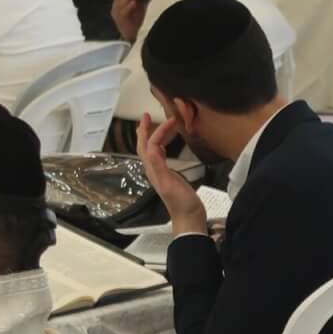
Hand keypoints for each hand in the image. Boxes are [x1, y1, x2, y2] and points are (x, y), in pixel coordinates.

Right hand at [112, 0, 143, 41]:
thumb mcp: (135, 7)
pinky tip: (133, 3)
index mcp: (118, 4)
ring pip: (120, 4)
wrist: (129, 37)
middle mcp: (115, 8)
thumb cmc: (133, 22)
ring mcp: (117, 15)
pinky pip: (124, 13)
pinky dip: (129, 7)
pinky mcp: (121, 21)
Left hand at [137, 111, 206, 233]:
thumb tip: (152, 149)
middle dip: (144, 130)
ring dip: (152, 135)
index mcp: (152, 169)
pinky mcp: (168, 174)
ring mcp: (160, 172)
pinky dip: (161, 145)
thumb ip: (159, 167)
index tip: (170, 120)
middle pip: (144, 146)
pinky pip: (160, 156)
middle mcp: (153, 169)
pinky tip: (166, 144)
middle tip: (146, 116)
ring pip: (151, 149)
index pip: (150, 144)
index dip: (157, 130)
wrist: (188, 216)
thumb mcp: (169, 183)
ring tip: (155, 125)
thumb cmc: (180, 203)